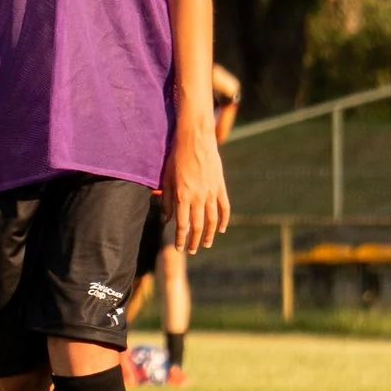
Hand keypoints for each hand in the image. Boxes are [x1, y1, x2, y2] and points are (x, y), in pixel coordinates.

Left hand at [160, 125, 230, 251]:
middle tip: (192, 251)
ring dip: (210, 235)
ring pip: (213, 220)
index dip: (180, 239)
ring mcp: (211, 193)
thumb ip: (166, 201)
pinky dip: (224, 220)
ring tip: (206, 244)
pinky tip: (221, 229)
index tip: (179, 248)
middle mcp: (198, 197)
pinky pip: (224, 208)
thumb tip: (166, 220)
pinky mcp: (220, 186)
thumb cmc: (176, 157)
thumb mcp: (166, 179)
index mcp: (182, 196)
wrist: (195, 139)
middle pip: (198, 227)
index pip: (181, 225)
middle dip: (194, 242)